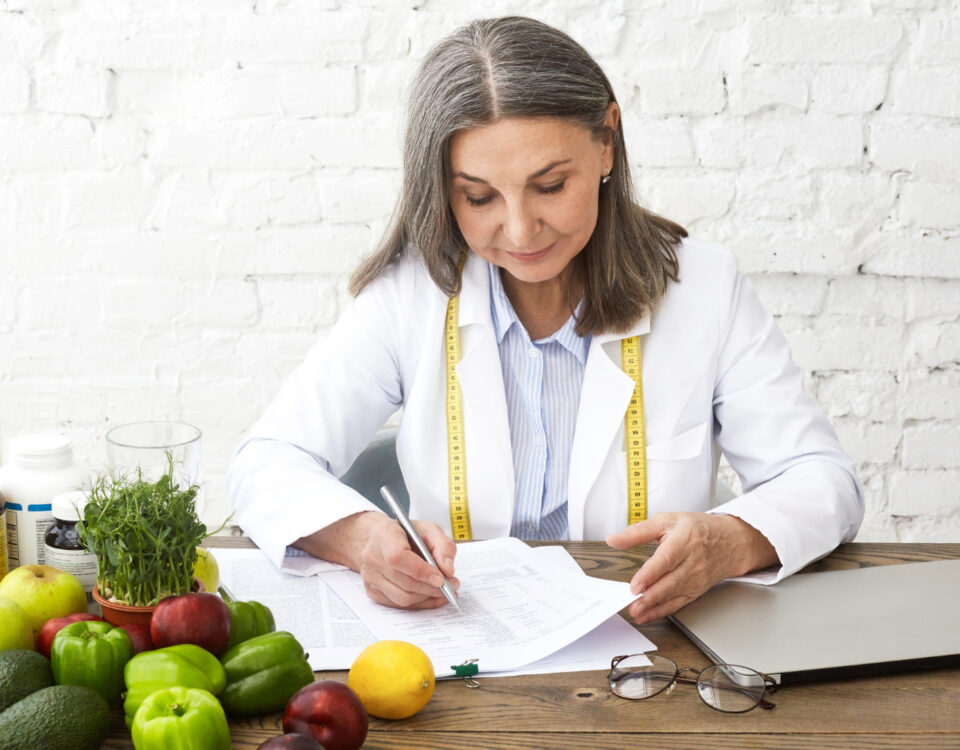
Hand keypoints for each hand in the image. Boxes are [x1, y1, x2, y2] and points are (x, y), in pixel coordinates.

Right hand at [296, 511, 458, 609]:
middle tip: (454, 588)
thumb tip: (449, 567)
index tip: (443, 577)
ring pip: (402, 599)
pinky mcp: (371, 592)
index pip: (400, 559)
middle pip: (404, 584)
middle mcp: (372, 560)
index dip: (423, 571)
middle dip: (433, 589)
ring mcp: (369, 579)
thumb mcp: (424, 526)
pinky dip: (418, 605)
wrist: (366, 537)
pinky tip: (431, 597)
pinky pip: (397, 605)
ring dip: (428, 600)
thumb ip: (441, 544)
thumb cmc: (400, 531)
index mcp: (383, 537)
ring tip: (447, 593)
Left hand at [605, 512, 777, 623]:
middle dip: (651, 596)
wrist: (731, 541)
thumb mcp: (667, 520)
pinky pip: (679, 603)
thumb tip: (614, 539)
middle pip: (671, 582)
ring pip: (674, 595)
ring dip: (655, 607)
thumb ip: (638, 531)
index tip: (636, 585)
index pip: (667, 559)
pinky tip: (648, 615)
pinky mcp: (696, 590)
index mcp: (684, 540)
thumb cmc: (697, 529)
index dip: (651, 574)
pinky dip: (662, 611)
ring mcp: (696, 578)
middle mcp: (692, 561)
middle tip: (633, 604)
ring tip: (637, 612)